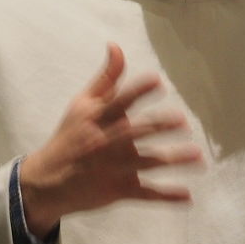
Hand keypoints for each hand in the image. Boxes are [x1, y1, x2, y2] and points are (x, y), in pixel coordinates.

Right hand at [19, 44, 200, 238]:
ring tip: (198, 157)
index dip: (138, 91)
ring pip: (147, 162)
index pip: (120, 102)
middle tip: (183, 122)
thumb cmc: (70, 136)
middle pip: (136, 133)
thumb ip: (106, 78)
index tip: (158, 81)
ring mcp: (114, 168)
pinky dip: (167, 196)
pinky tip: (188, 197)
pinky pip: (146, 194)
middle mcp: (107, 142)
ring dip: (173, 160)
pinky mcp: (118, 190)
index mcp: (98, 119)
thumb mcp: (82, 104)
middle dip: (159, 127)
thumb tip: (116, 46)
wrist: (46, 182)